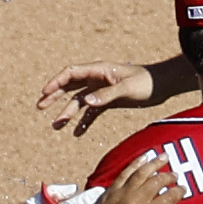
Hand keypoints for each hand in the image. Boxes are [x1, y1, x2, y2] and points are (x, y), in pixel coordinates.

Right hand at [39, 62, 156, 135]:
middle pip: (70, 86)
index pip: (71, 73)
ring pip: (79, 101)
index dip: (56, 82)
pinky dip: (84, 121)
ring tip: (56, 126)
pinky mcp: (109, 100)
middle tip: (40, 106)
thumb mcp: (126, 88)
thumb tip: (86, 101)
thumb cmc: (146, 82)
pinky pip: (92, 111)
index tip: (44, 93)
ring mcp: (102, 90)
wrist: (162, 85)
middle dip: (55, 96)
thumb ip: (106, 95)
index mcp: (99, 70)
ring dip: (68, 112)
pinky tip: (77, 133)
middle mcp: (97, 78)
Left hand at [76, 155, 191, 203]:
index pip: (169, 197)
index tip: (183, 189)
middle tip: (176, 174)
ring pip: (142, 173)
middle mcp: (135, 202)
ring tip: (165, 156)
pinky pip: (125, 173)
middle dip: (169, 176)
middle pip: (157, 182)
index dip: (179, 191)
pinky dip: (135, 164)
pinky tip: (144, 158)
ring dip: (155, 163)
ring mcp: (122, 194)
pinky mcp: (110, 191)